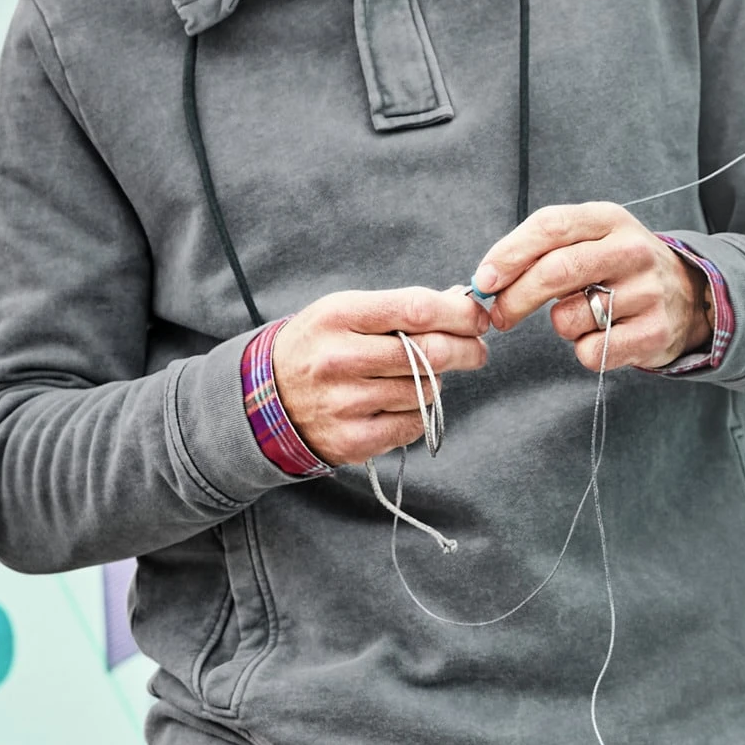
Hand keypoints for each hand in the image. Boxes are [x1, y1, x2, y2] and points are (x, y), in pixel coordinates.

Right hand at [271, 287, 489, 465]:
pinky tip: (402, 401)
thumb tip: (460, 305)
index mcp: (338, 316)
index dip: (459, 314)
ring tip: (420, 375)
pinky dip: (418, 411)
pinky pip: (413, 423)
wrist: (267, 399)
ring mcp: (345, 403)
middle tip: (477, 349)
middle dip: (467, 349)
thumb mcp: (345, 312)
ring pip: (425, 389)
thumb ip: (399, 307)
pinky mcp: (353, 440)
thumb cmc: (319, 347)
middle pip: (430, 352)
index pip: (416, 310)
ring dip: (436, 381)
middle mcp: (339, 359)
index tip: (477, 318)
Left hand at [472, 203, 710, 371]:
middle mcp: (632, 250)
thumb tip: (488, 280)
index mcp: (609, 219)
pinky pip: (593, 351)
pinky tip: (602, 336)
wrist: (688, 295)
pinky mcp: (655, 332)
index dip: (510, 253)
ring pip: (569, 318)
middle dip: (515, 298)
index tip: (484, 279)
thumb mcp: (590, 239)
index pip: (551, 226)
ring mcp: (648, 292)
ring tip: (580, 316)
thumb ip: (542, 250)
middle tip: (499, 315)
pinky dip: (584, 350)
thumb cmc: (617, 267)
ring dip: (560, 325)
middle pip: (555, 271)